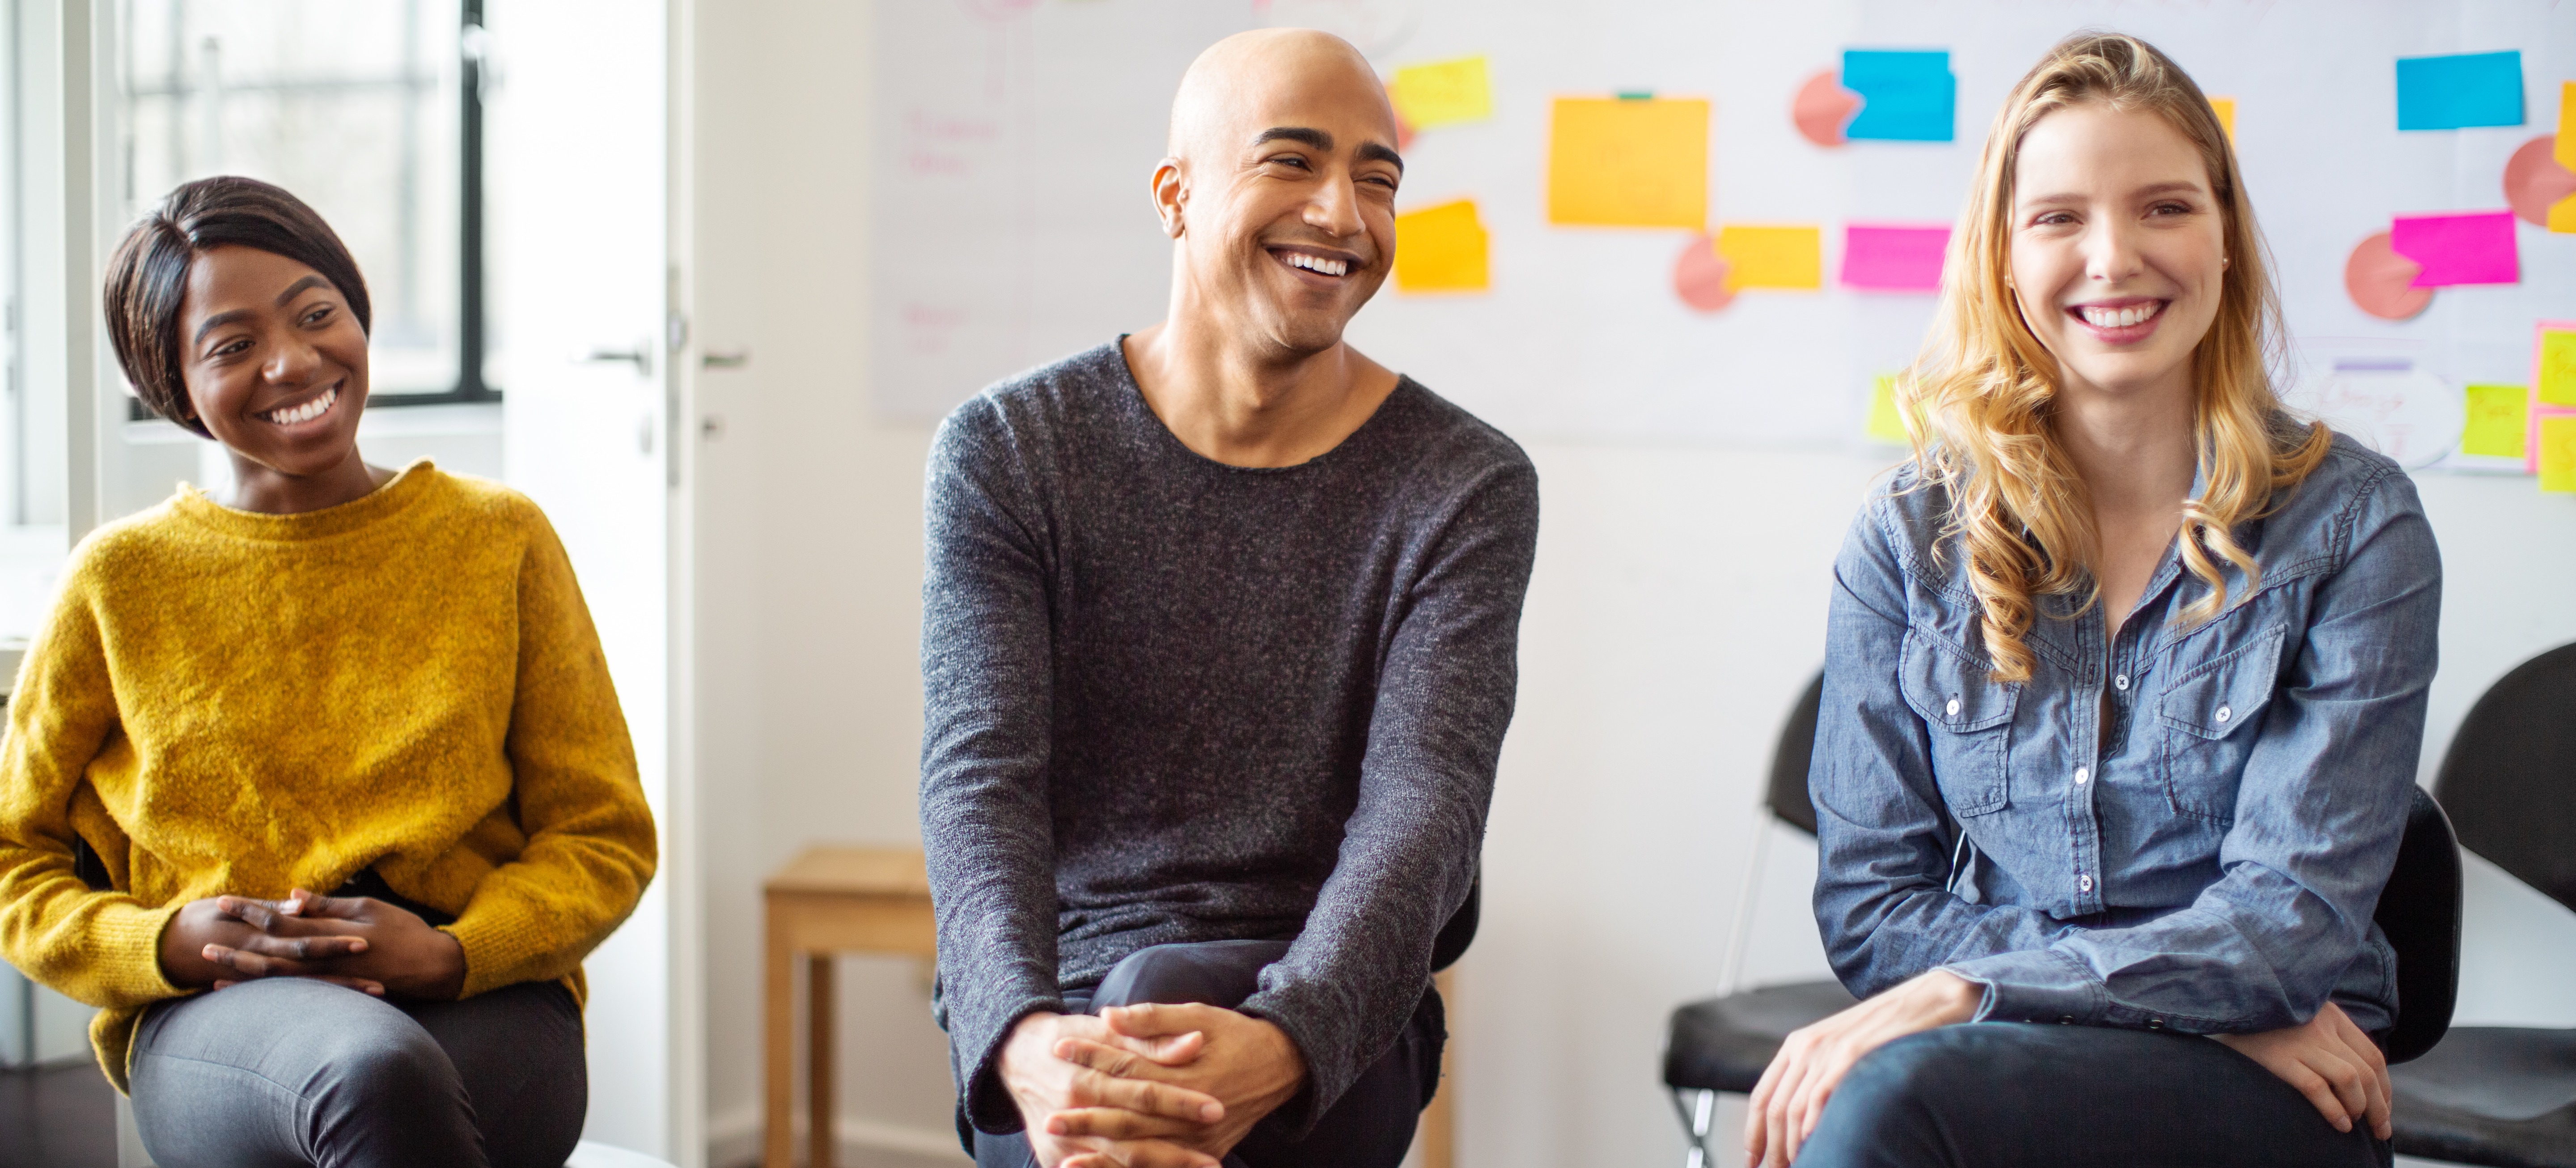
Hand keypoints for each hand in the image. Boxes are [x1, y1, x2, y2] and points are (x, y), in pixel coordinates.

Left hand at [202, 889, 468, 1000]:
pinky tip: (250, 993)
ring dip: (244, 975)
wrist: (433, 966)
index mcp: (330, 930)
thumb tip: (293, 896)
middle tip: (204, 944)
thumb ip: (329, 905)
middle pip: (270, 952)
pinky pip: (295, 993)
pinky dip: (269, 992)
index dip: (250, 910)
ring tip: (213, 974)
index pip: (281, 918)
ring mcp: (328, 978)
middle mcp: (324, 957)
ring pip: (277, 978)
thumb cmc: (404, 930)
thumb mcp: (369, 907)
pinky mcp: (335, 991)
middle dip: (236, 947)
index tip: (224, 902)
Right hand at [999, 1011, 1222, 1167]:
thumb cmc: (1070, 1038)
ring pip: (1116, 1165)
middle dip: (1176, 1154)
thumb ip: (1151, 1040)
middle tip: (1213, 1162)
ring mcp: (1061, 1145)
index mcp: (1085, 1080)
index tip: (1217, 1108)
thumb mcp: (1106, 1031)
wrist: (1016, 1056)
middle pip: (1132, 1141)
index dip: (1180, 1102)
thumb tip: (1196, 1042)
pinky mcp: (1054, 1161)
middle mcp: (1071, 1116)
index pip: (1142, 1094)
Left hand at [1048, 1004, 1306, 1164]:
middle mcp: (1192, 1111)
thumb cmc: (1234, 1034)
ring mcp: (1200, 1138)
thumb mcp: (1196, 1015)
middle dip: (1088, 1119)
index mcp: (1185, 1073)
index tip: (1058, 1049)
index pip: (1128, 1065)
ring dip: (1105, 1158)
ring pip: (1145, 1152)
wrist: (1281, 1064)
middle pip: (1130, 1118)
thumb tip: (1107, 1016)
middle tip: (1050, 1119)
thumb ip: (1152, 1020)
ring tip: (1066, 1160)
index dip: (1091, 1057)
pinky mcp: (1206, 1153)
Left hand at [1745, 970, 1979, 1166]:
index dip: (1753, 1133)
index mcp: (1797, 1045)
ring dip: (1790, 1146)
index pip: (1762, 1096)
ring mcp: (1828, 1049)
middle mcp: (1805, 1046)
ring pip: (1794, 1107)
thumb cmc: (1885, 1031)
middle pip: (1775, 1108)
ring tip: (1796, 1167)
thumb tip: (1802, 1123)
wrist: (1924, 1000)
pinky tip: (1813, 1142)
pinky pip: (1821, 1094)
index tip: (1751, 1159)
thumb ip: (1816, 1077)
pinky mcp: (1852, 1053)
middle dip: (1771, 1148)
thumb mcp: (1839, 1050)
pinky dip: (1813, 1124)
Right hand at [2215, 1001, 2390, 1139]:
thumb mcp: (2302, 1017)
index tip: (2383, 1108)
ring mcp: (2300, 1042)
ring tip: (2356, 1125)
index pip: (2373, 1055)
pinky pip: (2316, 1087)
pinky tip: (2339, 1124)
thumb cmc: (2263, 1019)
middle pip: (2366, 1071)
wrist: (2223, 1003)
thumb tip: (2357, 1078)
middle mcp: (2321, 1026)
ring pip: (2349, 1078)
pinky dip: (2333, 1109)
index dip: (2385, 1087)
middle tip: (2380, 1129)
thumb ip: (2327, 1036)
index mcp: (2331, 1015)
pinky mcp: (2278, 1058)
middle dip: (2380, 1106)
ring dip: (2361, 1108)